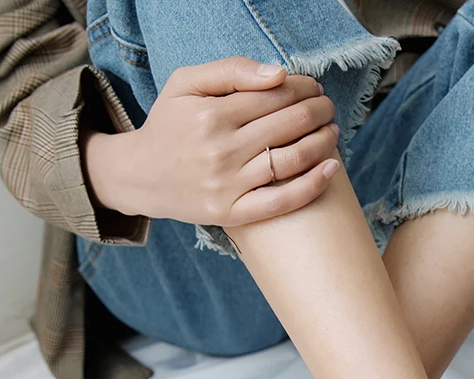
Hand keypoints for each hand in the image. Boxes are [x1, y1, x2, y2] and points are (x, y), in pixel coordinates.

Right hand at [83, 57, 339, 227]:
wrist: (140, 176)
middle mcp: (221, 149)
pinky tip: (331, 170)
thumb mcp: (185, 83)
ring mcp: (228, 184)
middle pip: (287, 125)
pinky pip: (280, 202)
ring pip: (289, 160)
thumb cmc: (169, 126)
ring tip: (332, 132)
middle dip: (316, 111)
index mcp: (211, 114)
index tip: (313, 87)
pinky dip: (310, 187)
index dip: (301, 88)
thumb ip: (230, 71)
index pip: (272, 95)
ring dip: (321, 143)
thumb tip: (278, 74)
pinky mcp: (232, 212)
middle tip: (328, 108)